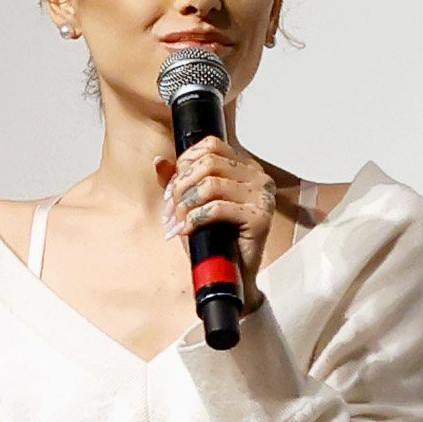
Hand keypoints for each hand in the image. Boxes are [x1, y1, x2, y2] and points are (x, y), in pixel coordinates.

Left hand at [157, 135, 277, 310]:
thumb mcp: (190, 204)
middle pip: (208, 163)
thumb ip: (176, 180)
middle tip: (170, 210)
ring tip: (177, 221)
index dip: (185, 163)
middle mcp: (259, 178)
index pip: (211, 146)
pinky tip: (187, 230)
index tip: (173, 188)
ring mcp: (262, 197)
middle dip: (180, 186)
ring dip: (185, 204)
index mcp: (246, 168)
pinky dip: (195, 219)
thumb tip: (159, 161)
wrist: (229, 275)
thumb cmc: (213, 239)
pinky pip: (217, 208)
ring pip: (211, 184)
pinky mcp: (260, 218)